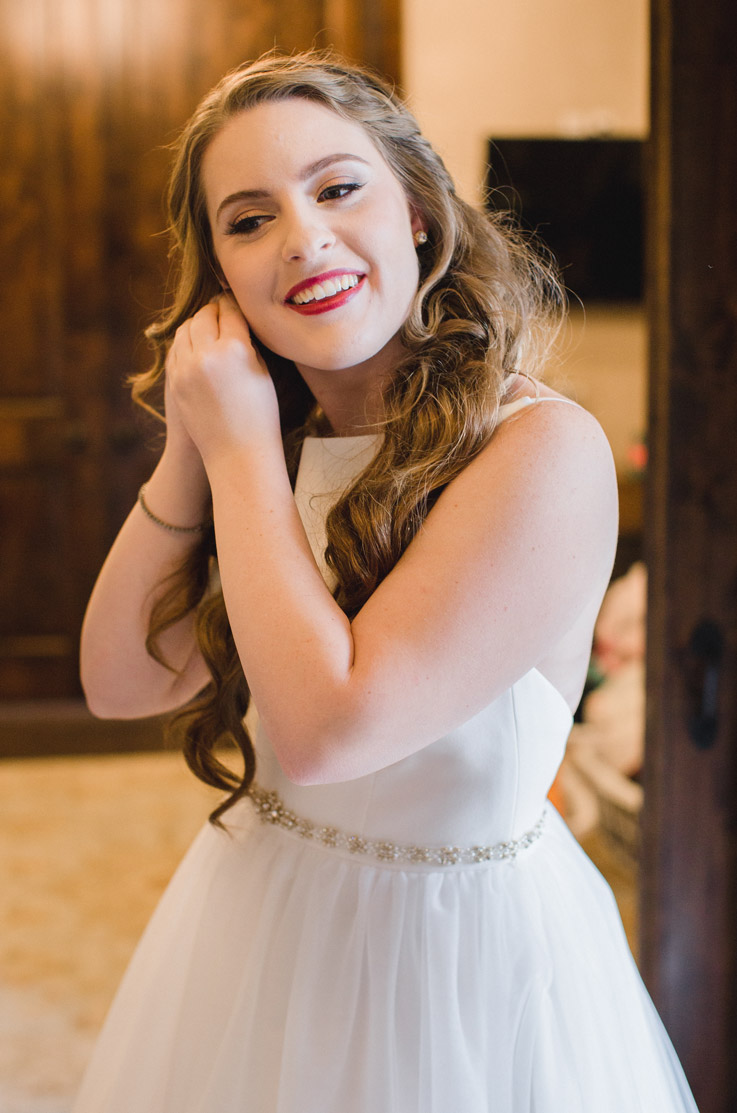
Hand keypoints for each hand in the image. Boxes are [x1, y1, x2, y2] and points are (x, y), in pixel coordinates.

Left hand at [165, 295, 280, 467]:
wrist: (236, 453)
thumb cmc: (260, 414)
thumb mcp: (262, 372)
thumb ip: (247, 341)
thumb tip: (235, 317)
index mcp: (235, 350)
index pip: (231, 310)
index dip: (235, 304)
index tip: (238, 302)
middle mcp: (207, 355)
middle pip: (205, 314)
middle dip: (214, 310)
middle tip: (223, 309)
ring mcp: (186, 368)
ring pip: (186, 328)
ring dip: (198, 323)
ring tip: (209, 325)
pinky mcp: (174, 380)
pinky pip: (176, 348)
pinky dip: (186, 342)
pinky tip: (197, 345)